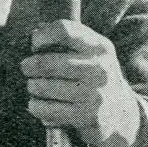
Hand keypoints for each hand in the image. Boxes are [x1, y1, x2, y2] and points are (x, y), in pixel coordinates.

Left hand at [20, 20, 145, 146]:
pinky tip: (39, 105)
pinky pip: (45, 109)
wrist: (121, 114)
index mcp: (100, 47)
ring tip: (34, 87)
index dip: (42, 36)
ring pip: (42, 87)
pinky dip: (35, 107)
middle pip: (46, 62)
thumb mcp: (92, 54)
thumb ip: (68, 40)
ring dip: (32, 87)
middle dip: (28, 66)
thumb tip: (35, 32)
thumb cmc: (95, 78)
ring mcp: (94, 93)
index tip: (34, 44)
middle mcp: (100, 68)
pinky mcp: (86, 116)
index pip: (64, 30)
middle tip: (26, 68)